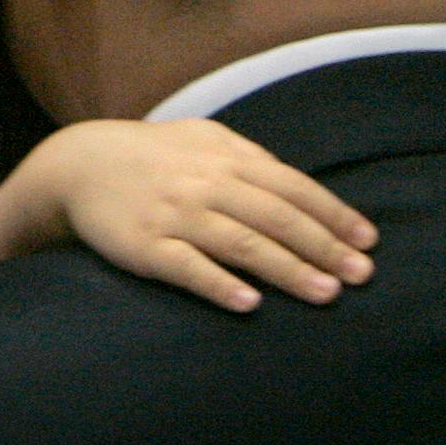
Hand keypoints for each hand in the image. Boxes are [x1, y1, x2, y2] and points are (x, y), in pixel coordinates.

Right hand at [0, 118, 376, 311]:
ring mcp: (175, 216)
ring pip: (241, 243)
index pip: (292, 186)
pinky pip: (187, 268)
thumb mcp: (202, 140)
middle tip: (362, 276)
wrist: (78, 164)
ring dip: (287, 269)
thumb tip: (303, 187)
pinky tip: (250, 304)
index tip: (367, 241)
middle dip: (324, 246)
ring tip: (326, 294)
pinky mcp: (145, 247)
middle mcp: (206, 184)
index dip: (332, 213)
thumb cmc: (153, 156)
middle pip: (276, 216)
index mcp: (226, 158)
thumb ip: (250, 160)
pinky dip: (219, 284)